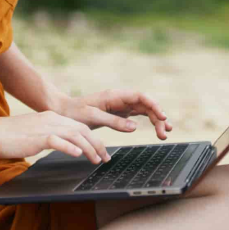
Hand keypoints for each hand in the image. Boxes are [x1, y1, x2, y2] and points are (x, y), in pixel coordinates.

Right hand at [0, 110, 111, 163]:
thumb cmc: (8, 136)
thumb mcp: (33, 133)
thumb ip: (48, 136)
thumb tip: (61, 145)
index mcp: (51, 117)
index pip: (79, 126)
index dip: (93, 138)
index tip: (100, 150)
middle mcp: (51, 119)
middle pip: (82, 129)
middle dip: (97, 144)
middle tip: (105, 157)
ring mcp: (45, 127)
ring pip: (75, 134)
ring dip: (89, 148)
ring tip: (96, 159)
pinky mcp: (37, 137)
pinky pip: (58, 141)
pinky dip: (71, 147)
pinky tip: (78, 154)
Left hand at [56, 89, 172, 140]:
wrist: (63, 112)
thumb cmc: (76, 113)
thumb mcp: (93, 117)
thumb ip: (114, 122)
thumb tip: (134, 126)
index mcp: (115, 95)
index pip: (140, 96)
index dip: (154, 105)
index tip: (162, 116)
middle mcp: (121, 98)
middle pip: (146, 104)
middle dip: (158, 117)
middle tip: (164, 133)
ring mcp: (121, 105)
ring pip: (144, 110)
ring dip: (156, 120)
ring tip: (165, 133)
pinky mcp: (120, 113)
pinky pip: (138, 115)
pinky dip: (148, 121)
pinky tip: (156, 129)